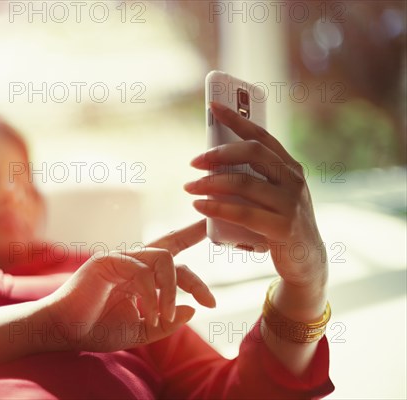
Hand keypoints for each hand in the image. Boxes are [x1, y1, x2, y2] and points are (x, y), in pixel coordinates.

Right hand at [45, 220, 214, 352]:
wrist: (66, 332)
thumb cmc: (98, 329)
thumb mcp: (141, 331)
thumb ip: (167, 322)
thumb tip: (193, 308)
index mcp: (141, 277)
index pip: (173, 266)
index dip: (194, 278)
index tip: (211, 297)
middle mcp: (133, 264)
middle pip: (170, 246)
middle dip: (192, 240)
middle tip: (210, 264)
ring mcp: (121, 259)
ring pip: (163, 259)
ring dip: (171, 289)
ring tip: (164, 315)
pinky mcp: (108, 260)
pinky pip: (142, 271)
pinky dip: (151, 295)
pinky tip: (150, 313)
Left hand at [184, 102, 327, 288]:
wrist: (307, 262)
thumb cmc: (280, 223)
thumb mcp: (274, 195)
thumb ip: (255, 179)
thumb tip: (213, 163)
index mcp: (290, 167)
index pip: (262, 136)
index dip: (237, 119)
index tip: (212, 107)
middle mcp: (294, 180)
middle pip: (253, 153)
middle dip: (219, 153)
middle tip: (194, 162)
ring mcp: (290, 203)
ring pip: (245, 183)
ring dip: (211, 183)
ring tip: (189, 187)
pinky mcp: (283, 228)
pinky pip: (243, 213)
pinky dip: (217, 207)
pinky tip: (200, 205)